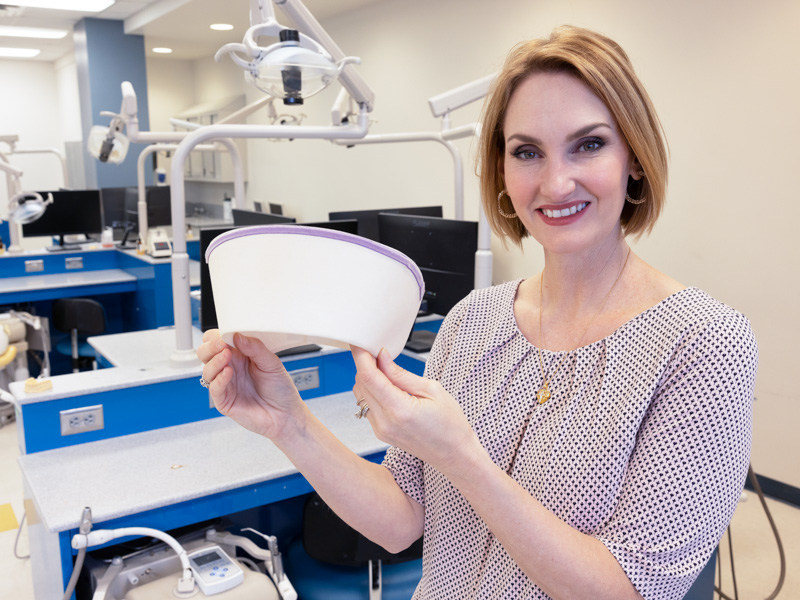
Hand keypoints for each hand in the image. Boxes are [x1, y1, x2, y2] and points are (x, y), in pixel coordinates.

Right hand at [196, 330, 303, 440]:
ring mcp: (225, 384)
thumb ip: (255, 348)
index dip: (218, 336)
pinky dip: (219, 379)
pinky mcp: (224, 401)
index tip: (225, 334)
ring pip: (207, 370)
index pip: (218, 340)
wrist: (286, 414)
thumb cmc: (280, 389)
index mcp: (239, 355)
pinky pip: (214, 388)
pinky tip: (228, 372)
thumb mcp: (272, 363)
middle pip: (205, 353)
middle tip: (221, 344)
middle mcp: (229, 367)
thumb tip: (238, 335)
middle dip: (210, 347)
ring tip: (227, 355)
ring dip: (214, 361)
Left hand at [351, 346, 480, 476]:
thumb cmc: (450, 425)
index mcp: (400, 410)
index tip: (360, 343)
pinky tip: (388, 387)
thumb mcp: (432, 390)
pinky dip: (372, 392)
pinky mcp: (380, 432)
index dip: (361, 356)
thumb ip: (401, 374)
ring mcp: (380, 430)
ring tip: (386, 371)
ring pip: (360, 395)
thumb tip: (382, 357)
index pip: (368, 377)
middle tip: (378, 352)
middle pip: (361, 384)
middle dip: (365, 365)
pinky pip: (367, 406)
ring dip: (368, 378)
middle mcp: (385, 422)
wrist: (454, 454)